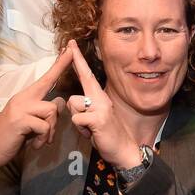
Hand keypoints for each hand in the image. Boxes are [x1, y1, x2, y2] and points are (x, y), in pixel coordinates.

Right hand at [0, 47, 70, 166]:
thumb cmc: (12, 137)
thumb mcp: (31, 123)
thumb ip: (44, 113)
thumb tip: (61, 103)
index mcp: (26, 97)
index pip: (46, 77)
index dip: (59, 64)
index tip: (70, 49)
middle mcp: (22, 98)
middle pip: (52, 94)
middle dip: (56, 117)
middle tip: (47, 131)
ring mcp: (20, 107)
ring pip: (51, 111)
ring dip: (50, 131)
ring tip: (39, 140)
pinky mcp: (20, 119)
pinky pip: (44, 126)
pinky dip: (43, 139)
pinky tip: (34, 144)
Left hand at [65, 41, 141, 167]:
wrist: (124, 150)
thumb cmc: (107, 135)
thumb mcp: (94, 118)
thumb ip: (85, 108)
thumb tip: (73, 103)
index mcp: (99, 97)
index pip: (87, 75)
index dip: (78, 60)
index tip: (71, 45)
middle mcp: (101, 98)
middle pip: (84, 78)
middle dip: (76, 60)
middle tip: (70, 44)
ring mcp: (101, 107)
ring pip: (74, 104)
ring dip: (77, 118)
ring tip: (88, 128)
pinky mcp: (98, 119)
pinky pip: (77, 119)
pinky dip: (81, 129)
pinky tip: (91, 133)